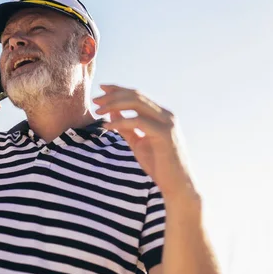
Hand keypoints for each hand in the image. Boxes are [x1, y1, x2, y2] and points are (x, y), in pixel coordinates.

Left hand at [93, 84, 195, 200]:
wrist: (176, 184)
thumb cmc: (158, 164)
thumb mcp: (137, 142)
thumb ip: (126, 127)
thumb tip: (111, 113)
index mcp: (161, 115)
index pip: (138, 95)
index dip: (118, 89)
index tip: (102, 88)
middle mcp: (166, 115)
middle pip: (136, 96)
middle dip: (114, 95)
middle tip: (95, 100)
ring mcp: (167, 123)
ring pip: (137, 103)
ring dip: (115, 104)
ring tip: (98, 111)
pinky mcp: (164, 134)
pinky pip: (138, 121)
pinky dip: (120, 121)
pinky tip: (108, 127)